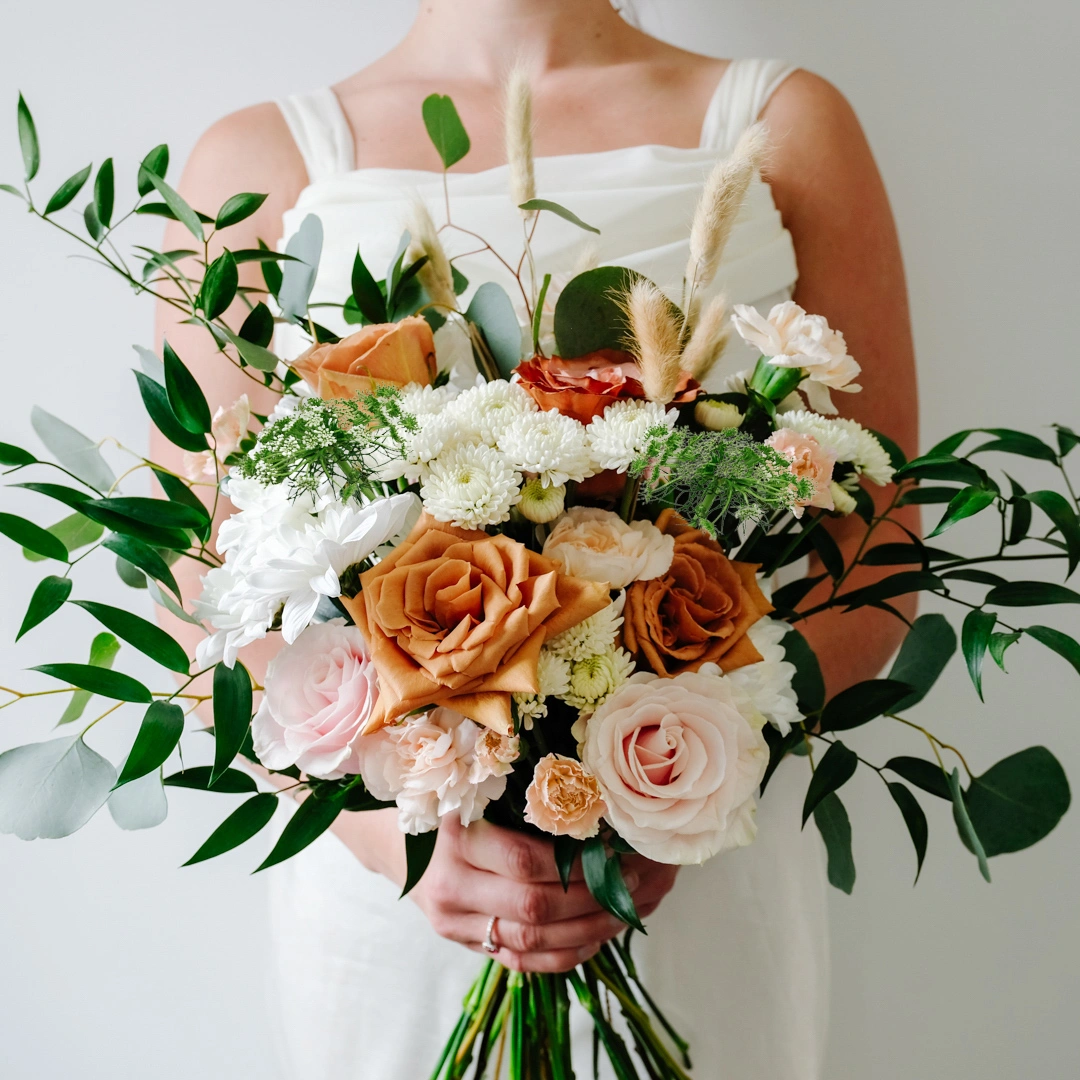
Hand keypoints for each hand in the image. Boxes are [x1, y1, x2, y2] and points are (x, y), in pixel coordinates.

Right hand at [407, 816, 678, 972]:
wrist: (397, 844)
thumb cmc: (450, 808)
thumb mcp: (476, 794)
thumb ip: (522, 806)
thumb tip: (596, 811)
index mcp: (457, 839)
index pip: (525, 863)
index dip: (575, 863)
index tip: (614, 852)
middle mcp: (452, 887)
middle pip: (533, 907)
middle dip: (591, 900)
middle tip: (630, 885)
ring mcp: (457, 924)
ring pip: (532, 941)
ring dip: (586, 931)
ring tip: (623, 913)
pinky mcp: (467, 945)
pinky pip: (522, 961)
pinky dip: (564, 954)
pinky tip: (594, 938)